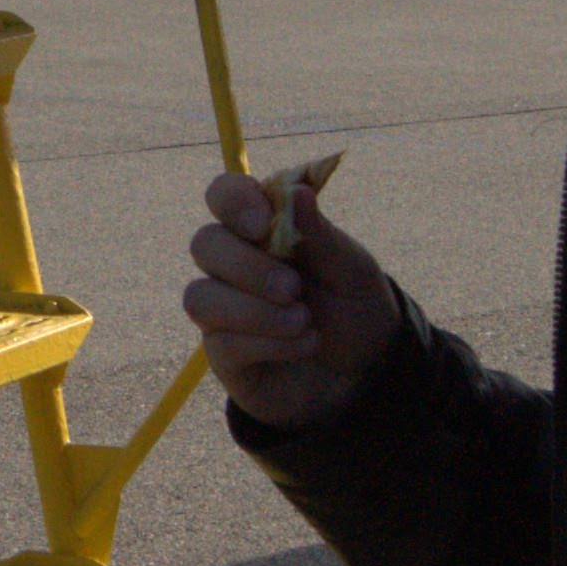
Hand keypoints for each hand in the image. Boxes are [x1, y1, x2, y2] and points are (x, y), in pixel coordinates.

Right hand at [180, 169, 396, 432]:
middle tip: (294, 289)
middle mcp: (234, 265)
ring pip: (200, 298)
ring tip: (304, 321)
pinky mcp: (225, 355)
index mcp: (264, 229)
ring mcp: (224, 310)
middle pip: (204, 244)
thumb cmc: (355, 310)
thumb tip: (297, 191)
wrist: (366, 374)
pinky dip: (269, 343)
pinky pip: (221, 343)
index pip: (224, 195)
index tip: (263, 224)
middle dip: (247, 267)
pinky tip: (304, 344)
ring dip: (255, 311)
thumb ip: (321, 235)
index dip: (233, 202)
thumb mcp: (352, 271)